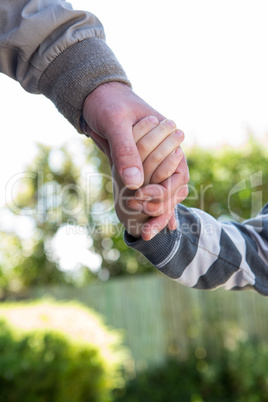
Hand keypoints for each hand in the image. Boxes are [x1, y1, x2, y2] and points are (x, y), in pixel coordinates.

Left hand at [83, 82, 188, 236]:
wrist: (93, 96)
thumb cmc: (106, 104)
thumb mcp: (115, 123)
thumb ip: (126, 151)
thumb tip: (134, 184)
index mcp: (167, 139)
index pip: (177, 174)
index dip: (166, 195)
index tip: (148, 208)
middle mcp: (163, 151)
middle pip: (171, 188)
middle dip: (161, 210)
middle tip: (146, 232)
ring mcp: (150, 159)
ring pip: (160, 190)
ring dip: (154, 212)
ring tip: (144, 234)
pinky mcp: (136, 164)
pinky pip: (145, 187)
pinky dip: (146, 204)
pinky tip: (143, 224)